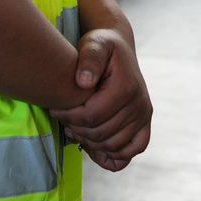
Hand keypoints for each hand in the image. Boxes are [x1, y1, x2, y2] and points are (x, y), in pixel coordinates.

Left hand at [50, 29, 151, 170]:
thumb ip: (89, 59)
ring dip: (90, 143)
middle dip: (76, 129)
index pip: (92, 116)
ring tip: (75, 128)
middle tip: (63, 119)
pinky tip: (95, 145)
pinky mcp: (144, 124)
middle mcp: (140, 105)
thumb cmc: (103, 46)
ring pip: (113, 147)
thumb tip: (83, 83)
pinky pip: (130, 152)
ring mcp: (144, 116)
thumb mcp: (94, 44)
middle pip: (100, 134)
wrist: (119, 48)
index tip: (56, 109)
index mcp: (127, 87)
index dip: (69, 117)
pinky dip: (112, 156)